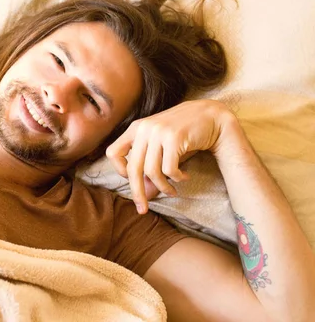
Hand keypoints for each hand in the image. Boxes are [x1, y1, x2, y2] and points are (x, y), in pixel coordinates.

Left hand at [106, 100, 234, 213]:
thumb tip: (143, 194)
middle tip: (143, 209)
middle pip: (133, 168)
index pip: (113, 153)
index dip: (119, 170)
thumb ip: (150, 166)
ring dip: (163, 187)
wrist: (211, 116)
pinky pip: (169, 169)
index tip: (131, 178)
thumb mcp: (161, 146)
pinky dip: (176, 178)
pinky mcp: (174, 138)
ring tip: (172, 191)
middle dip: (137, 192)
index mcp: (135, 128)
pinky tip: (184, 177)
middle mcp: (144, 128)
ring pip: (152, 172)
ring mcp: (158, 132)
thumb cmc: (183, 134)